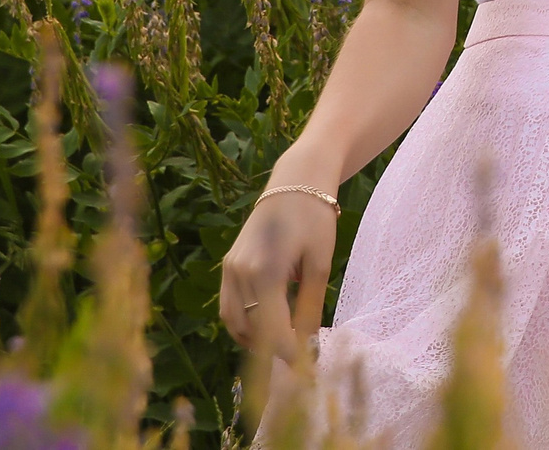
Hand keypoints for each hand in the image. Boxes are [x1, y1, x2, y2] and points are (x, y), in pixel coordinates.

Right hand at [219, 188, 340, 357]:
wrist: (295, 182)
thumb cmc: (315, 218)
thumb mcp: (320, 263)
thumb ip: (310, 306)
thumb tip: (308, 344)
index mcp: (265, 272)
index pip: (272, 330)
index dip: (289, 354)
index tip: (308, 367)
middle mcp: (240, 273)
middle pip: (251, 330)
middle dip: (274, 351)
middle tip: (299, 360)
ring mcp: (230, 268)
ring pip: (234, 322)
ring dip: (255, 340)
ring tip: (282, 345)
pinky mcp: (228, 264)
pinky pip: (229, 305)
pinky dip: (242, 323)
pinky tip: (264, 327)